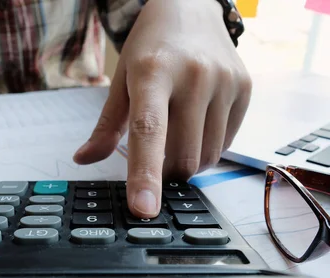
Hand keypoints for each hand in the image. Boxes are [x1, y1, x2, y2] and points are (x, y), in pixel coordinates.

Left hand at [73, 0, 251, 217]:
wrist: (190, 8)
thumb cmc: (151, 48)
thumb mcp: (122, 80)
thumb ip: (106, 125)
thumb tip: (84, 159)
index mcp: (153, 72)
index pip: (148, 132)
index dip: (145, 174)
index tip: (143, 207)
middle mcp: (194, 76)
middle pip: (183, 156)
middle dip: (167, 173)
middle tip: (157, 159)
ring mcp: (224, 82)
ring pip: (208, 157)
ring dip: (189, 163)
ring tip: (177, 136)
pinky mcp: (245, 88)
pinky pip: (227, 144)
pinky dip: (208, 148)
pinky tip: (198, 125)